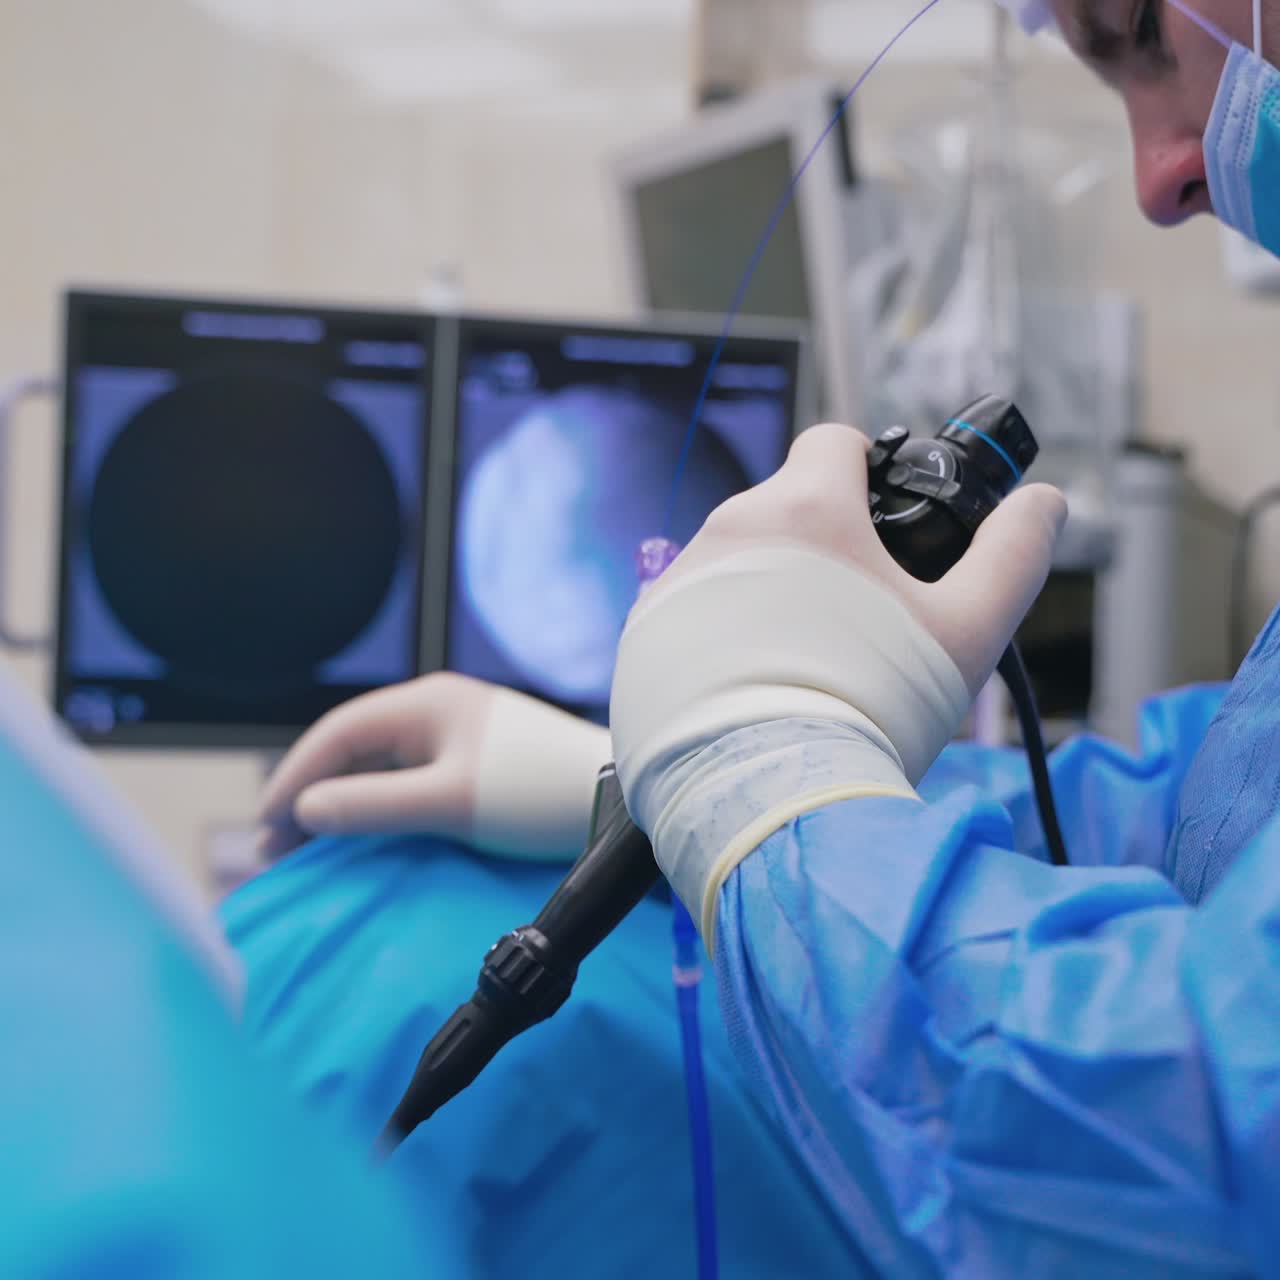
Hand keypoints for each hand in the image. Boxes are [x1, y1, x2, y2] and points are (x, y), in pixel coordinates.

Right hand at [258, 672, 611, 861]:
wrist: (615, 798)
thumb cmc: (535, 793)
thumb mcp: (449, 801)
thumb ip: (373, 806)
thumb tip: (303, 811)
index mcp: (426, 702)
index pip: (338, 734)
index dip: (296, 777)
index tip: (266, 826)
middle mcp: (436, 710)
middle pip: (354, 750)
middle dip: (313, 794)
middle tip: (277, 850)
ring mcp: (456, 736)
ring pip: (380, 768)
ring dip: (344, 805)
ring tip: (310, 851)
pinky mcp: (474, 764)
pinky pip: (408, 782)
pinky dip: (378, 810)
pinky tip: (364, 840)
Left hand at [610, 423, 1065, 939]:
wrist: (767, 799)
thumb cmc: (873, 707)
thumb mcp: (968, 630)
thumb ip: (1013, 554)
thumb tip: (1046, 502)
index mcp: (805, 507)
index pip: (833, 442)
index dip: (866, 469)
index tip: (881, 519)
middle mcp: (727, 528)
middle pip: (784, 505)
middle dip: (820, 543)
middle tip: (855, 614)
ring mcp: (675, 581)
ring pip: (736, 559)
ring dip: (768, 587)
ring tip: (804, 660)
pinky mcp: (642, 635)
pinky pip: (691, 610)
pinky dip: (720, 631)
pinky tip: (752, 685)